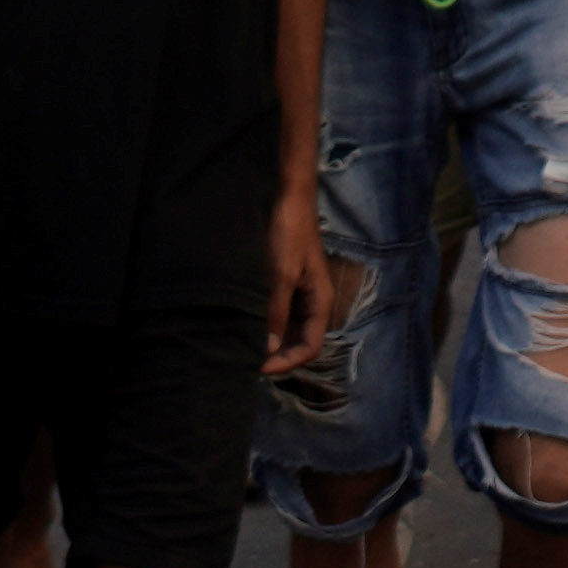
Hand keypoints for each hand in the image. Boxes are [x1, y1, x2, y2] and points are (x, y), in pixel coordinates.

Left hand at [263, 179, 349, 379]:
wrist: (290, 199)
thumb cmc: (289, 234)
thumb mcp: (281, 274)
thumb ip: (277, 311)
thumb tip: (269, 348)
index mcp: (321, 302)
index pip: (310, 347)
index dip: (287, 362)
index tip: (260, 368)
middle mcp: (314, 303)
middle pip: (300, 342)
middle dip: (278, 356)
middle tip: (249, 363)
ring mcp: (302, 294)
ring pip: (290, 330)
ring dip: (273, 342)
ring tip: (247, 349)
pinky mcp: (289, 285)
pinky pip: (282, 314)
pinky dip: (268, 325)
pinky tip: (250, 327)